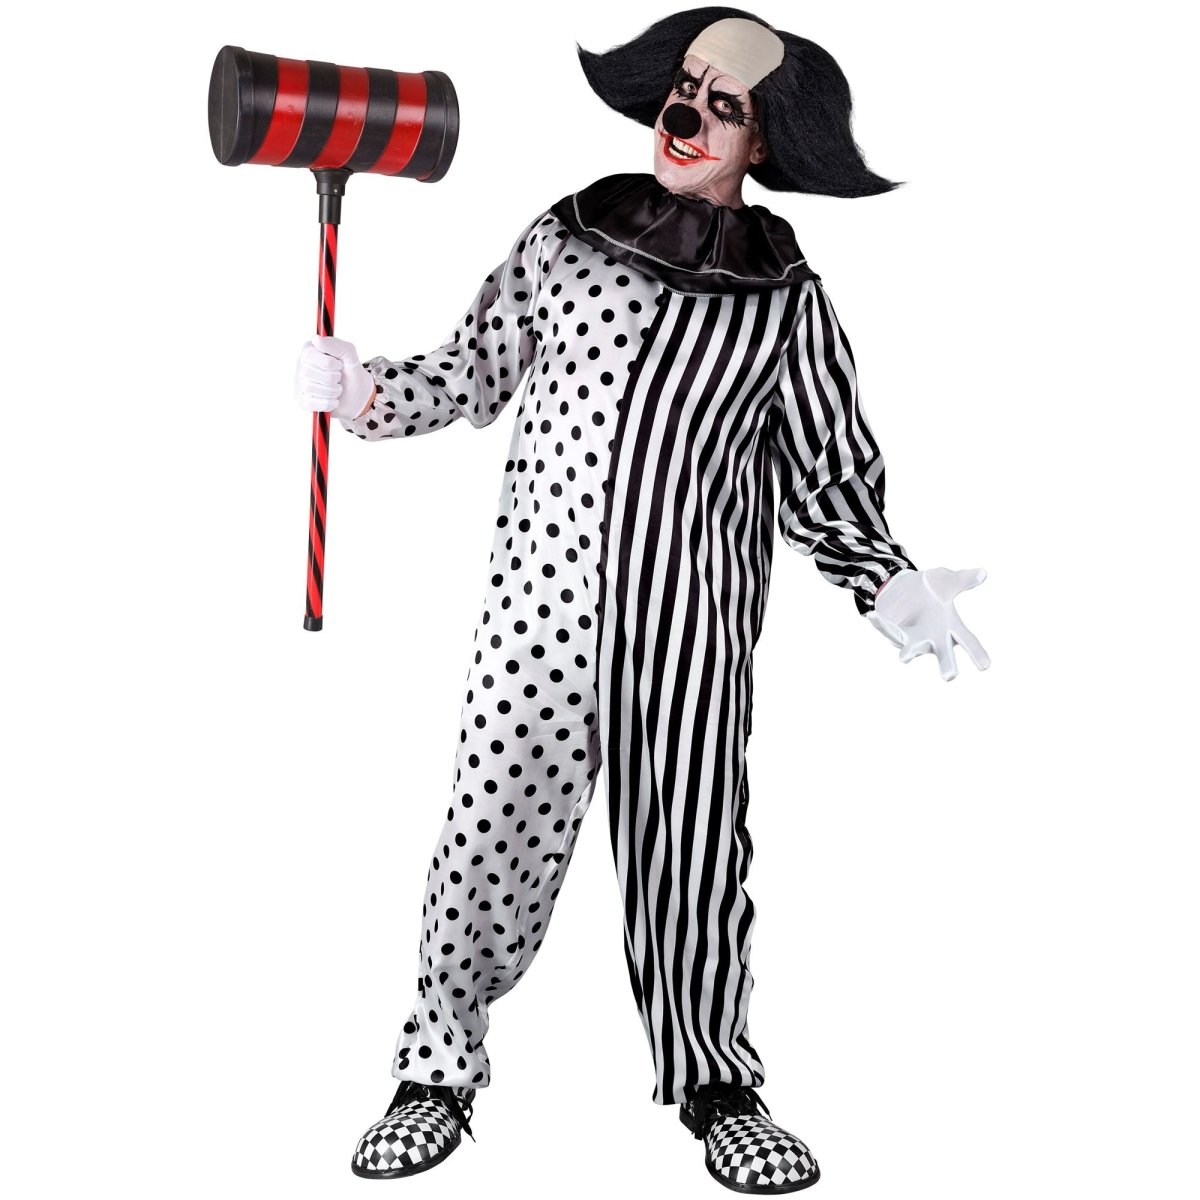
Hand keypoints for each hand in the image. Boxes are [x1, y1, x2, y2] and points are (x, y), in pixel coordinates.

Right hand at [294, 335, 374, 419]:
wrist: (358, 395)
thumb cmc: (350, 371)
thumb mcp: (349, 354)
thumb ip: (336, 344)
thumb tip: (316, 339)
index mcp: (309, 350)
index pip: (310, 356)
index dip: (329, 363)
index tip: (339, 365)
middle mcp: (300, 366)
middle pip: (308, 373)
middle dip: (332, 378)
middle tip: (338, 378)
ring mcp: (299, 384)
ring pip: (309, 388)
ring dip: (332, 391)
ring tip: (337, 389)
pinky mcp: (302, 401)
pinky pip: (311, 404)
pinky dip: (328, 403)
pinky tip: (334, 400)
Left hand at [867, 567, 989, 681]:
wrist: (904, 585)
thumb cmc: (931, 587)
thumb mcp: (946, 580)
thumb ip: (962, 580)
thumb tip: (983, 573)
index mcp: (950, 626)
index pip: (967, 641)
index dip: (977, 653)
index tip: (985, 666)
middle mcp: (933, 637)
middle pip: (943, 654)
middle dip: (946, 665)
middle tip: (949, 676)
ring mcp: (913, 638)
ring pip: (911, 648)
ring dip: (908, 652)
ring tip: (904, 657)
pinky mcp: (894, 632)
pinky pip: (887, 629)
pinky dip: (880, 624)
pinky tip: (872, 615)